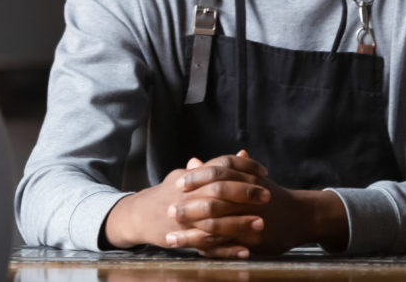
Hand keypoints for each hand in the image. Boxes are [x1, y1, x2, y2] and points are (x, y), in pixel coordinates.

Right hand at [104, 151, 269, 254]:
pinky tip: (245, 250)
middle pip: (219, 190)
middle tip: (267, 196)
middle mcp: (188, 195)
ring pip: (215, 219)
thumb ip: (214, 167)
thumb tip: (241, 155)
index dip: (244, 167)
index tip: (264, 172)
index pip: (221, 166)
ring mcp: (184, 217)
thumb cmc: (167, 193)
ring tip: (261, 223)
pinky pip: (208, 244)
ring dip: (239, 222)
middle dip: (245, 193)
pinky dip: (227, 249)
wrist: (137, 215)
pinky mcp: (182, 238)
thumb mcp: (186, 175)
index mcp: (191, 176)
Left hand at [166, 153, 348, 255]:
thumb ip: (217, 170)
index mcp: (245, 179)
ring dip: (191, 234)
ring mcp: (249, 220)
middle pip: (212, 200)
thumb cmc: (269, 194)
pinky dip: (208, 248)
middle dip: (188, 208)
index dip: (196, 178)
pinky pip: (226, 245)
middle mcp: (246, 199)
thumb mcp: (248, 177)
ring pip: (215, 227)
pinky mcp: (252, 240)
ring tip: (170, 238)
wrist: (301, 215)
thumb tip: (191, 160)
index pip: (216, 175)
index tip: (177, 183)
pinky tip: (193, 251)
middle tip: (168, 211)